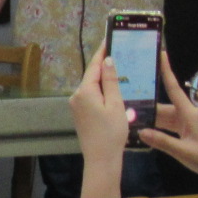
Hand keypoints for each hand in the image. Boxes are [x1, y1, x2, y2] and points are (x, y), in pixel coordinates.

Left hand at [69, 46, 129, 161]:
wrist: (101, 158)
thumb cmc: (111, 132)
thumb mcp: (115, 104)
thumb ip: (111, 81)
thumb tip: (107, 60)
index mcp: (84, 91)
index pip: (94, 66)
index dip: (102, 52)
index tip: (109, 39)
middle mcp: (76, 95)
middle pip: (92, 76)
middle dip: (104, 65)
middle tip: (120, 52)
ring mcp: (76, 105)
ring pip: (92, 87)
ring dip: (104, 79)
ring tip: (121, 69)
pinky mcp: (80, 114)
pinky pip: (92, 96)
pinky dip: (102, 91)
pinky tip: (114, 90)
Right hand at [138, 50, 197, 178]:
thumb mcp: (185, 152)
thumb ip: (162, 142)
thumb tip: (140, 131)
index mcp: (189, 114)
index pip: (174, 89)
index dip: (167, 71)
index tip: (160, 54)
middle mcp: (188, 116)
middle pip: (163, 106)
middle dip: (146, 106)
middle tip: (125, 104)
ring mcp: (187, 125)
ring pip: (164, 117)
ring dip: (149, 119)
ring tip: (130, 119)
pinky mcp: (187, 133)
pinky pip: (168, 127)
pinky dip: (156, 129)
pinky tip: (143, 132)